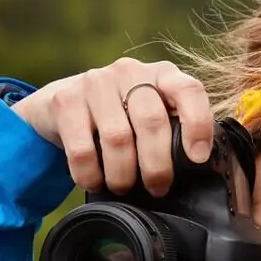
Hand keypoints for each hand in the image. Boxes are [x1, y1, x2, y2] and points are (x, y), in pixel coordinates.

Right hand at [13, 57, 214, 194]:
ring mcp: (95, 82)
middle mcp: (129, 71)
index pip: (189, 90)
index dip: (198, 125)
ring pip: (117, 138)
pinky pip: (83, 149)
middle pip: (151, 121)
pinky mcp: (65, 100)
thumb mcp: (150, 116)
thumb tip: (198, 172)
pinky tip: (94, 181)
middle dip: (157, 165)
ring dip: (122, 174)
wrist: (62, 105)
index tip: (197, 158)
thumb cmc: (119, 118)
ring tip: (122, 187)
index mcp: (161, 74)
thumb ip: (173, 131)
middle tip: (157, 188)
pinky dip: (91, 175)